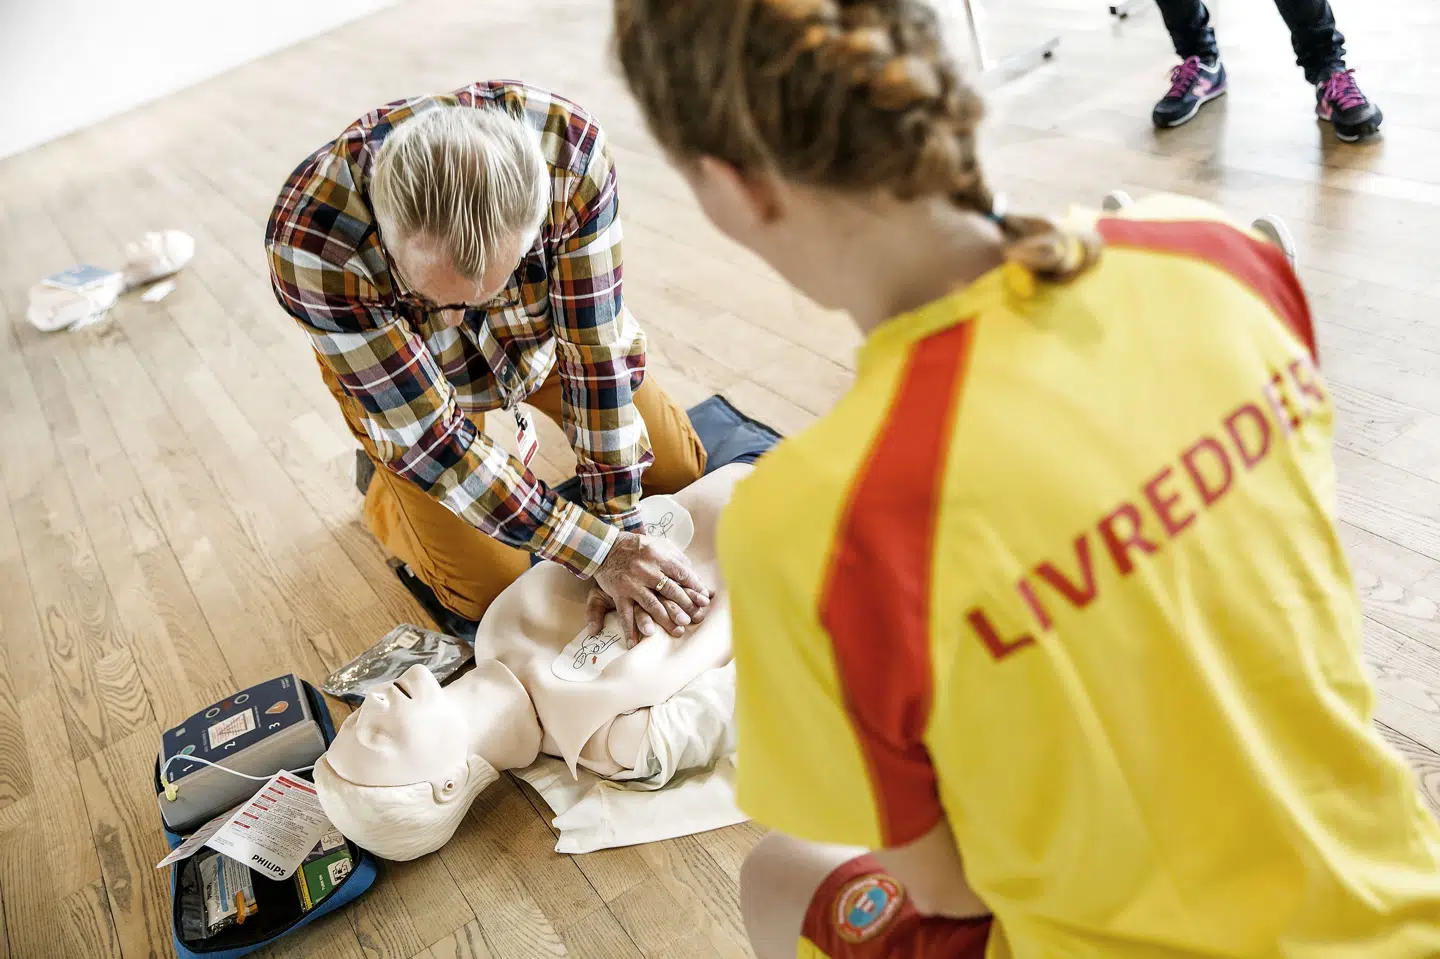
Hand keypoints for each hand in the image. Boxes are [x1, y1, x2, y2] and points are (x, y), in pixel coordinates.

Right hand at [586, 532, 713, 644]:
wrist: (604, 547)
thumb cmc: (636, 547)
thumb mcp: (658, 543)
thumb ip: (676, 557)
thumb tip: (693, 572)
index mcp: (658, 556)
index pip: (682, 573)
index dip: (695, 586)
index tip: (705, 598)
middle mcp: (646, 570)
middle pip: (670, 590)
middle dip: (685, 605)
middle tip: (696, 618)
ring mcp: (632, 583)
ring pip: (652, 605)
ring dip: (665, 619)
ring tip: (678, 631)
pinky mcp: (619, 594)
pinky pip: (625, 614)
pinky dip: (629, 630)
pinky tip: (634, 643)